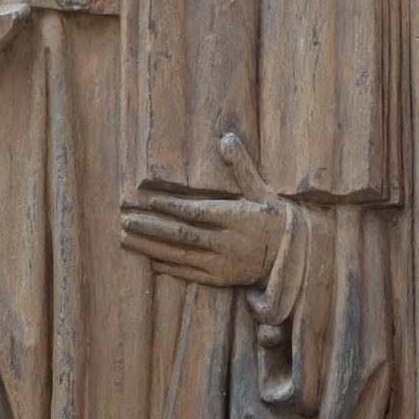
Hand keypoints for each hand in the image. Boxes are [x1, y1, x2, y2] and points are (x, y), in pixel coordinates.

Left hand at [120, 133, 289, 286]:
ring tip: (126, 238)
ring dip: (151, 247)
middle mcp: (229, 243)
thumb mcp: (261, 190)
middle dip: (151, 227)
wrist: (292, 258)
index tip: (148, 201)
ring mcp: (224, 264)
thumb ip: (241, 166)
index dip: (172, 207)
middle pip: (183, 235)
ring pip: (181, 256)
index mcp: (238, 218)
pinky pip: (190, 274)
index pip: (198, 212)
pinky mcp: (221, 280)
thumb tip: (226, 138)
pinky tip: (149, 259)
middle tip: (125, 220)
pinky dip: (168, 267)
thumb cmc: (273, 217)